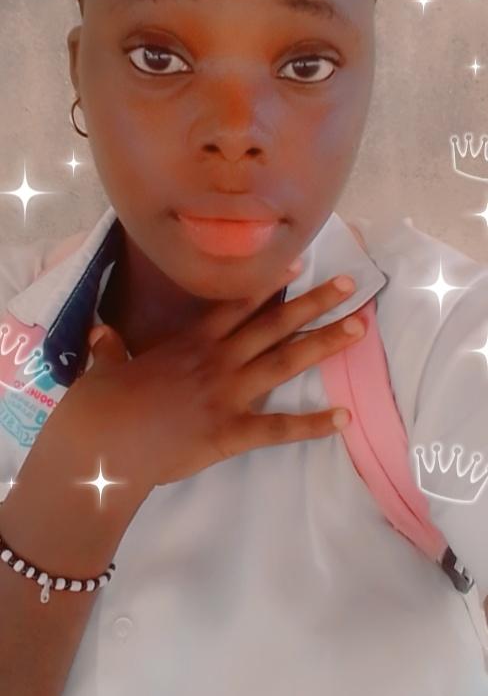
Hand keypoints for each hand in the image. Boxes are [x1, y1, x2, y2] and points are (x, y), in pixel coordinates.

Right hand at [47, 264, 366, 493]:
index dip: (272, 283)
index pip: (239, 304)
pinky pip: (278, 427)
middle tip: (351, 286)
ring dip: (324, 344)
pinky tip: (343, 417)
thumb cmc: (101, 404)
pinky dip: (312, 424)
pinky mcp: (231, 431)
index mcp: (191, 342)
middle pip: (274, 324)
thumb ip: (110, 348)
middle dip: (314, 303)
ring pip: (285, 362)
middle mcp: (217, 359)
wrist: (102, 443)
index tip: (301, 263)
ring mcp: (227, 394)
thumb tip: (99, 333)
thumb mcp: (106, 366)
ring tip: (359, 330)